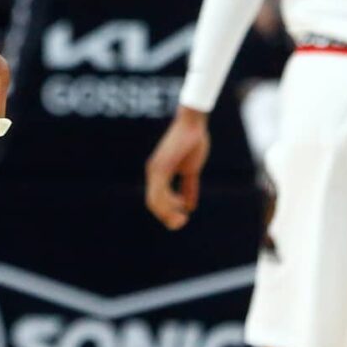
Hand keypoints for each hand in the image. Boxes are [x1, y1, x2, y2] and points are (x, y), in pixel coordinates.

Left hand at [145, 106, 210, 229]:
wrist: (193, 124)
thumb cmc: (192, 143)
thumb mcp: (190, 170)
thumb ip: (188, 188)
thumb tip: (189, 207)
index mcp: (157, 173)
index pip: (155, 200)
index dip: (167, 213)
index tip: (182, 217)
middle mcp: (153, 172)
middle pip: (153, 204)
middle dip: (167, 217)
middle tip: (181, 222)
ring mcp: (156, 169)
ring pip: (155, 201)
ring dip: (168, 213)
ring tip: (182, 218)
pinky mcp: (162, 166)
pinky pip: (161, 191)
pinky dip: (170, 203)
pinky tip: (182, 206)